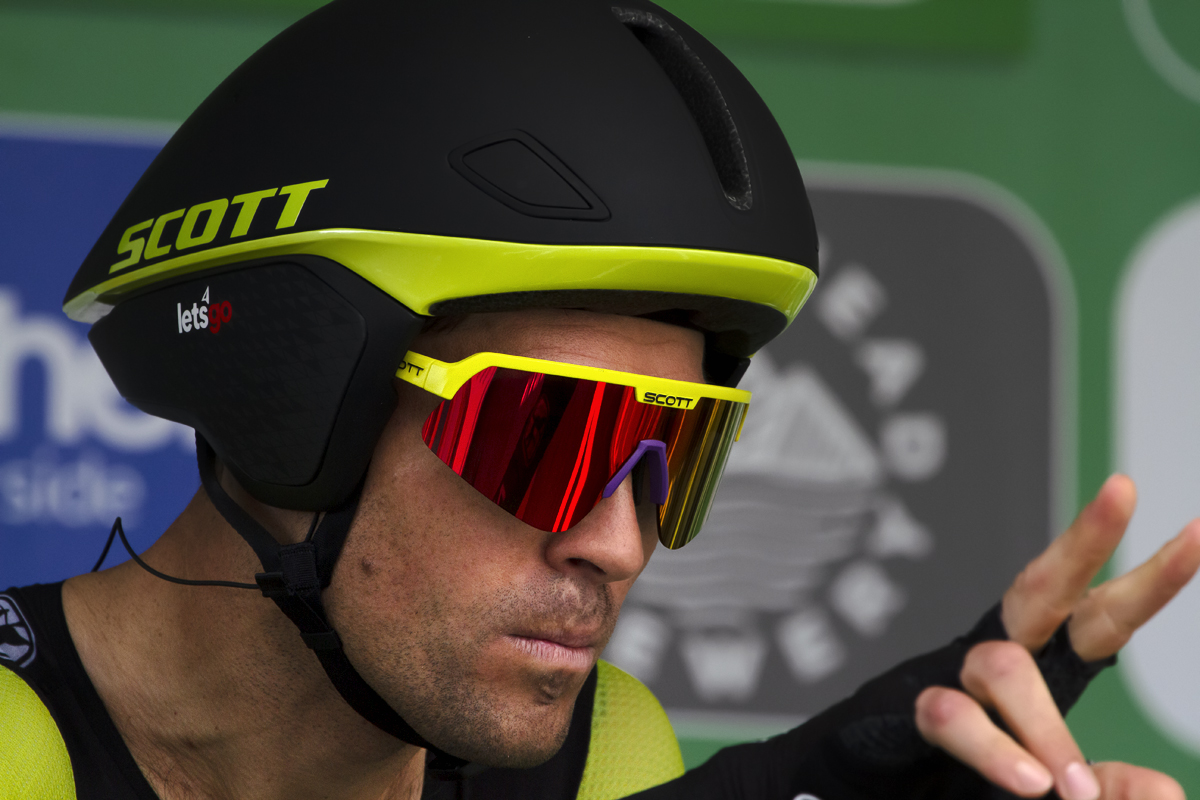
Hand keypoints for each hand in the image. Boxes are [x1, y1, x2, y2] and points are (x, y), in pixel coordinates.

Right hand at [914, 474, 1199, 798]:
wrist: (888, 785)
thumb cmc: (985, 781)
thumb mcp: (1063, 779)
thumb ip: (1105, 780)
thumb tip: (1156, 790)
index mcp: (1046, 667)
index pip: (1103, 615)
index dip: (1153, 581)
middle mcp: (1000, 655)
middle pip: (1043, 585)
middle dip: (1087, 539)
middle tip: (1123, 491)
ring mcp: (954, 675)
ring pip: (1003, 666)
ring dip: (1042, 726)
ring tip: (1066, 785)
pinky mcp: (913, 706)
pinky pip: (954, 716)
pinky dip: (993, 750)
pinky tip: (1028, 782)